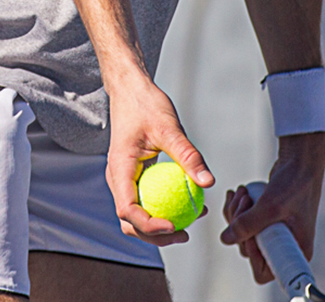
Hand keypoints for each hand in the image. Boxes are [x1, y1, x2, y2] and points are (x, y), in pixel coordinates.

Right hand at [104, 73, 213, 245]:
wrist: (130, 89)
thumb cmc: (146, 104)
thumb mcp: (170, 128)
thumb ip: (188, 156)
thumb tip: (208, 182)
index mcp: (119, 168)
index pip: (127, 209)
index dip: (149, 225)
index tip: (175, 225)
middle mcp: (117, 178)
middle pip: (129, 221)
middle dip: (155, 235)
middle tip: (186, 234)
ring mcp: (124, 179)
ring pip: (136, 215)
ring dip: (159, 226)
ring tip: (190, 222)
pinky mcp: (132, 176)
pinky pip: (145, 200)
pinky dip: (162, 207)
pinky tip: (187, 203)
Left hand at [220, 132, 324, 282]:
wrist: (301, 160)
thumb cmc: (294, 183)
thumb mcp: (270, 206)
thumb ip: (247, 225)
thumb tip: (226, 239)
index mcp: (294, 250)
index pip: (264, 270)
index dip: (251, 254)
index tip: (248, 234)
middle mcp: (285, 246)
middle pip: (249, 250)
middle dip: (240, 226)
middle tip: (243, 201)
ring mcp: (274, 233)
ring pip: (244, 235)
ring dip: (236, 214)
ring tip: (242, 192)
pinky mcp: (267, 221)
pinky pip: (245, 223)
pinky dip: (236, 210)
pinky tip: (236, 194)